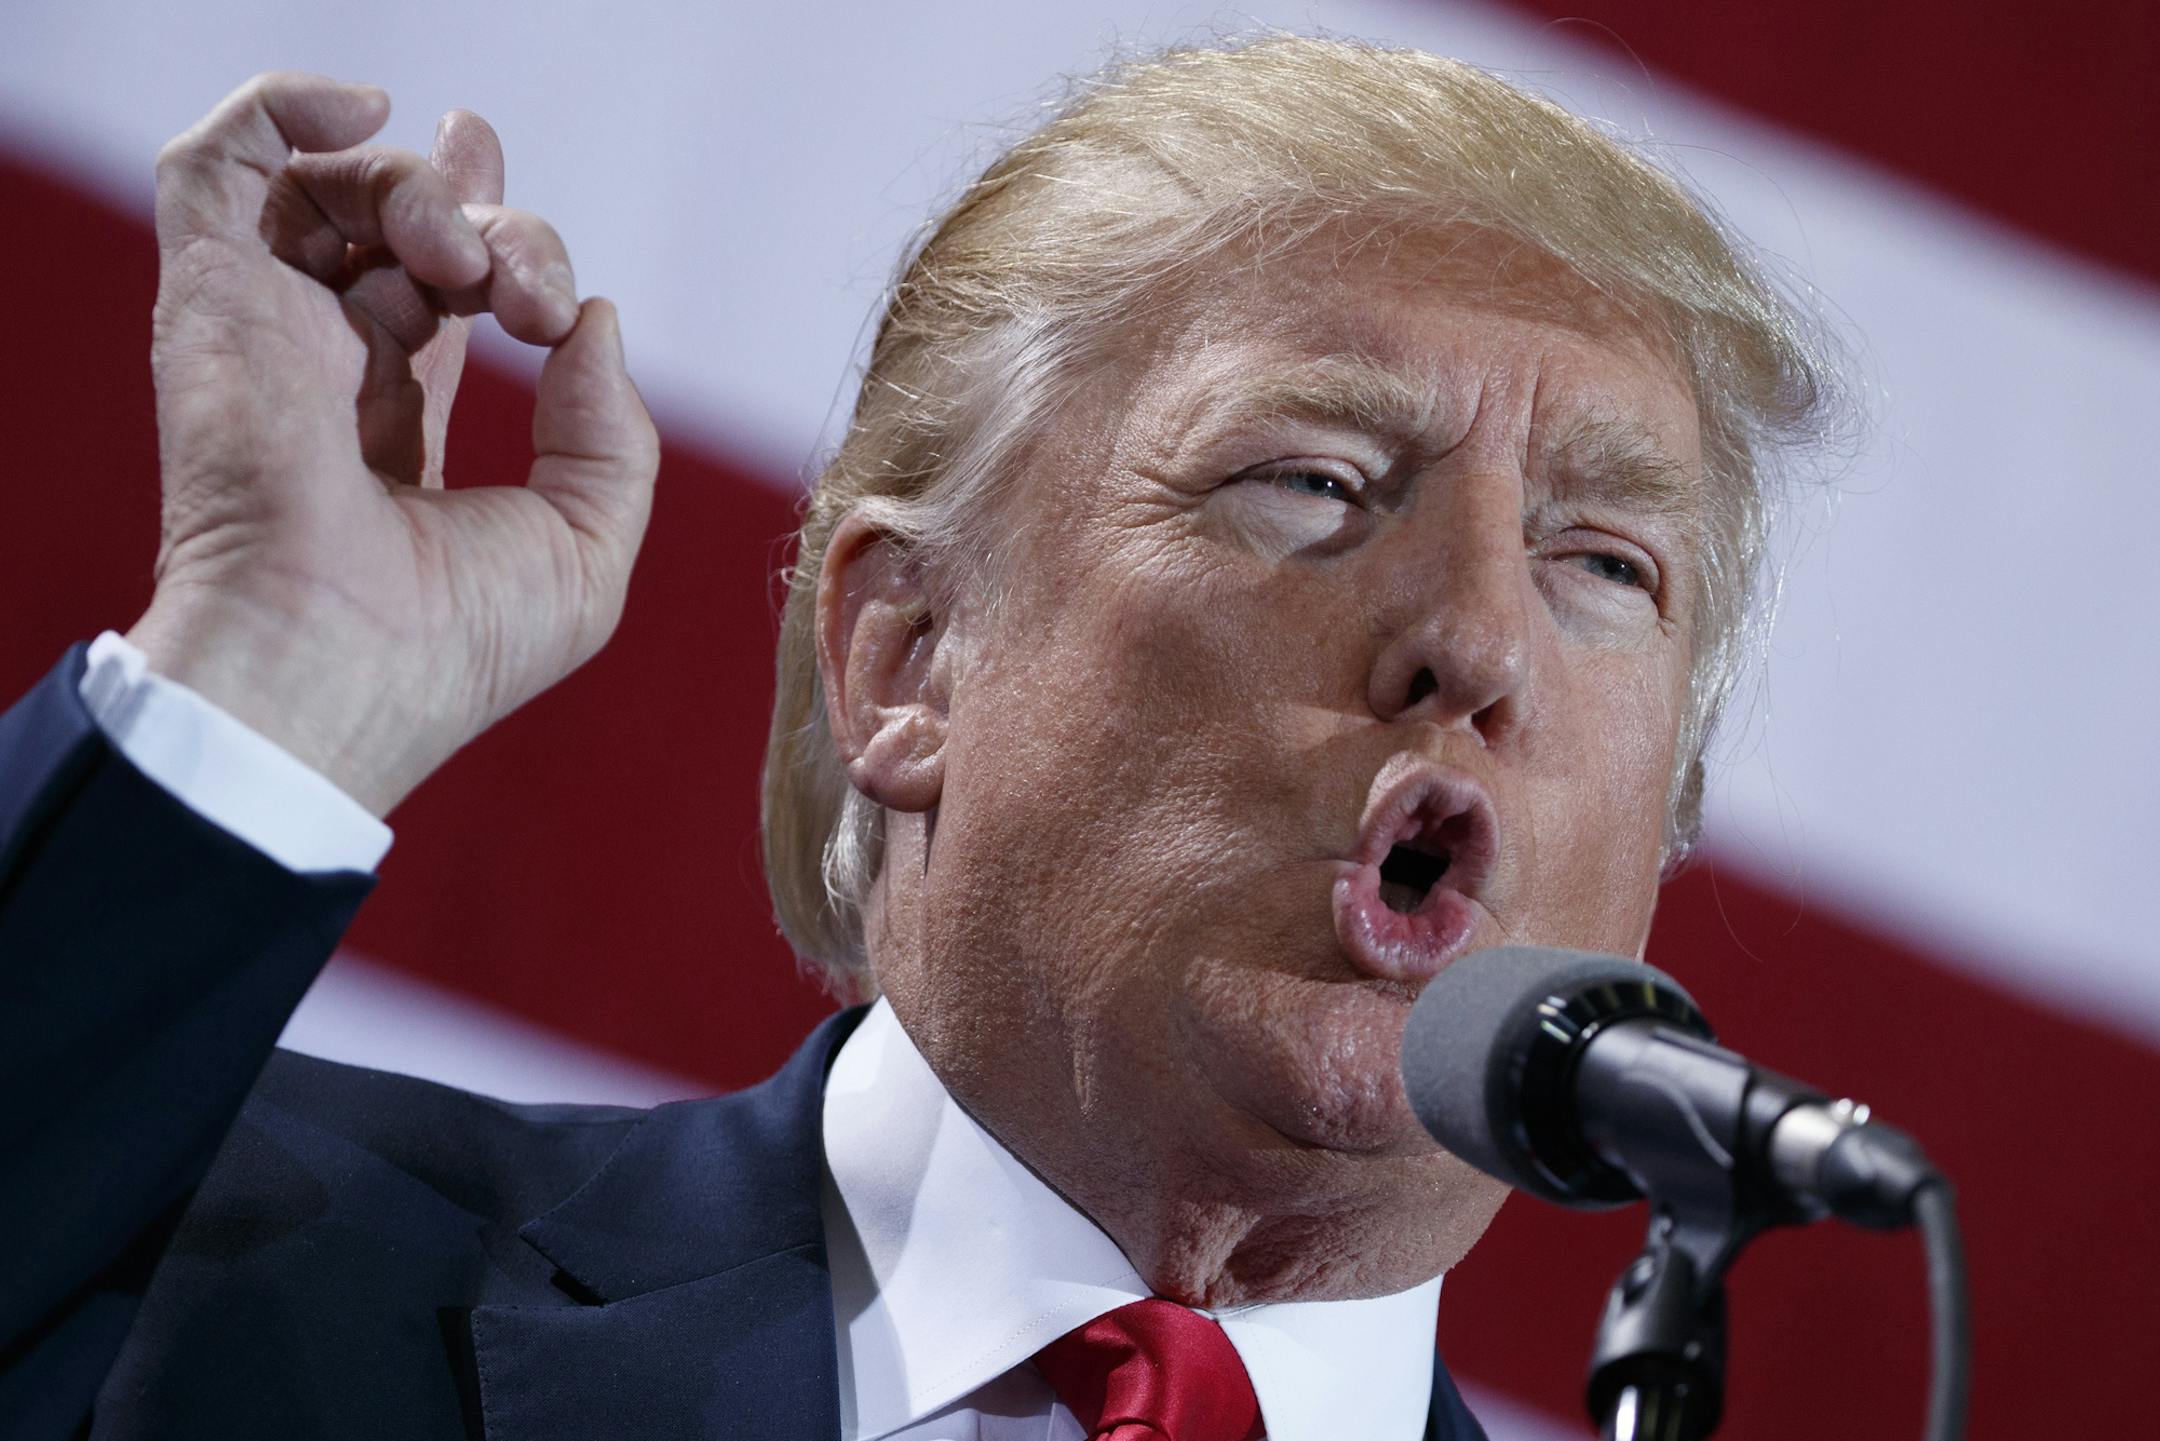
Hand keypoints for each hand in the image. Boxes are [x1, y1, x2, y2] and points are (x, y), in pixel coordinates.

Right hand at [126, 72, 658, 816]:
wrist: (333, 668)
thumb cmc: (455, 642)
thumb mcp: (587, 543)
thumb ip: (608, 430)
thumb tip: (592, 320)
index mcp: (394, 428)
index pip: (434, 299)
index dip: (492, 241)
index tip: (538, 263)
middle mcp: (320, 370)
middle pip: (408, 238)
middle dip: (494, 227)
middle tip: (525, 292)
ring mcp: (264, 328)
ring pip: (337, 192)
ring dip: (424, 194)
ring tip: (466, 265)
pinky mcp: (214, 295)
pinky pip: (219, 162)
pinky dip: (288, 107)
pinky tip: (368, 110)